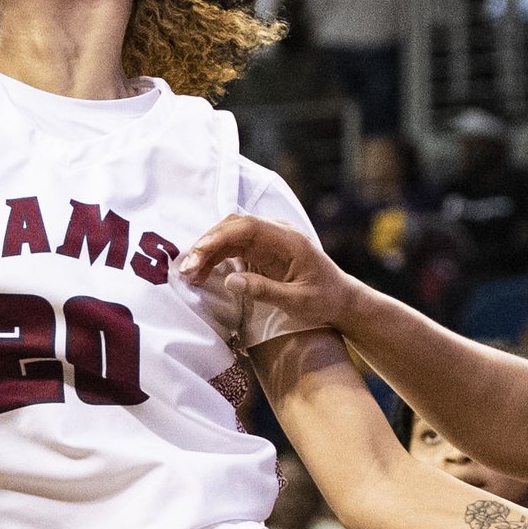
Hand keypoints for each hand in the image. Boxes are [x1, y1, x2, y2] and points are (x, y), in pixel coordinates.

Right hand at [177, 214, 356, 333]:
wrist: (341, 299)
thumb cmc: (325, 299)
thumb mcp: (298, 301)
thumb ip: (265, 290)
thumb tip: (230, 282)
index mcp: (288, 240)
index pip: (248, 227)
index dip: (220, 236)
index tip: (199, 253)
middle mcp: (276, 234)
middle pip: (233, 227)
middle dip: (207, 244)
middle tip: (187, 269)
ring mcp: (268, 241)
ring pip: (229, 237)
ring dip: (207, 252)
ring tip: (189, 275)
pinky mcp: (262, 251)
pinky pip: (233, 248)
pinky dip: (215, 259)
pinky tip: (201, 273)